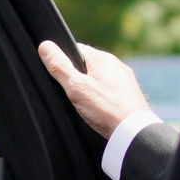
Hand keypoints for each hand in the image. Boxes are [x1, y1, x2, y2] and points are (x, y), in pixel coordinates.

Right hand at [38, 40, 154, 138]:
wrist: (134, 133)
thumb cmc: (105, 109)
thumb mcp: (76, 87)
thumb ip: (59, 67)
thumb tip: (45, 46)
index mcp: (103, 58)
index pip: (76, 50)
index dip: (63, 61)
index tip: (57, 76)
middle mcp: (117, 65)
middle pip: (88, 65)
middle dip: (77, 77)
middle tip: (69, 94)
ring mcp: (125, 81)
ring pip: (99, 79)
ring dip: (90, 89)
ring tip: (85, 105)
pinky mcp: (130, 96)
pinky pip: (109, 92)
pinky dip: (102, 99)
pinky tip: (99, 111)